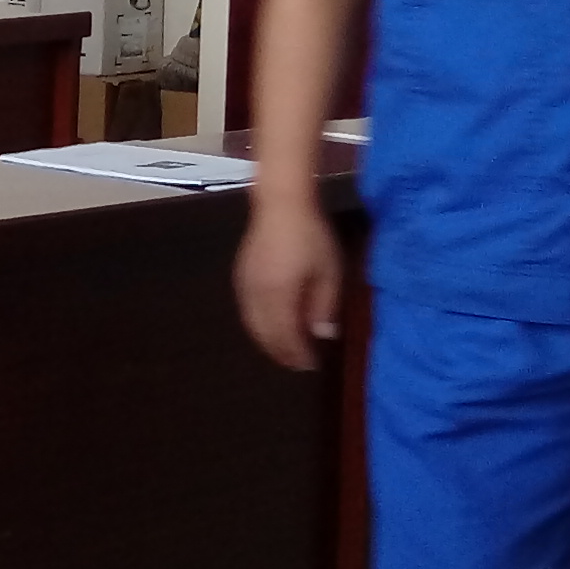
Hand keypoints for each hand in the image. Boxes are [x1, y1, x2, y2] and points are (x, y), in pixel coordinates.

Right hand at [232, 204, 347, 371]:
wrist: (281, 204)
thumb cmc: (311, 236)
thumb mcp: (329, 272)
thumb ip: (325, 306)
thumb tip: (321, 334)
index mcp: (279, 295)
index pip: (285, 336)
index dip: (298, 354)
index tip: (313, 364)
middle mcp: (256, 295)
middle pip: (264, 335)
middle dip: (282, 353)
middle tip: (300, 363)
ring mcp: (244, 286)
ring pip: (252, 325)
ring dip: (269, 341)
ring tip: (287, 349)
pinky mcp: (240, 278)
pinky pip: (247, 312)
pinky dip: (260, 326)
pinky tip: (273, 325)